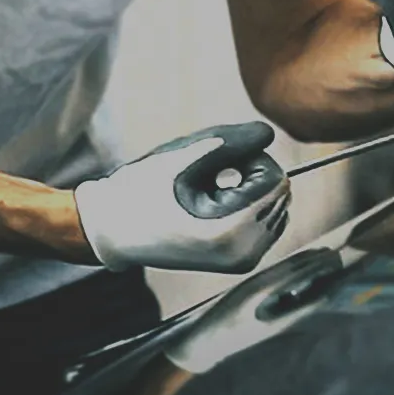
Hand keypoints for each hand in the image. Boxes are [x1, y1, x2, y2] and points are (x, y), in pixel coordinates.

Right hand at [74, 122, 291, 273]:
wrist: (113, 230)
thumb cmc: (141, 192)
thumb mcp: (184, 157)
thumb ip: (230, 143)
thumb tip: (269, 133)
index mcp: (230, 231)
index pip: (276, 180)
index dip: (250, 159)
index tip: (215, 161)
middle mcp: (244, 253)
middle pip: (280, 194)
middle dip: (252, 176)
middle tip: (208, 175)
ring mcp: (244, 261)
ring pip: (276, 206)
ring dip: (249, 190)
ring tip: (207, 191)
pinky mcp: (241, 261)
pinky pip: (266, 221)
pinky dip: (248, 205)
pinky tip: (215, 203)